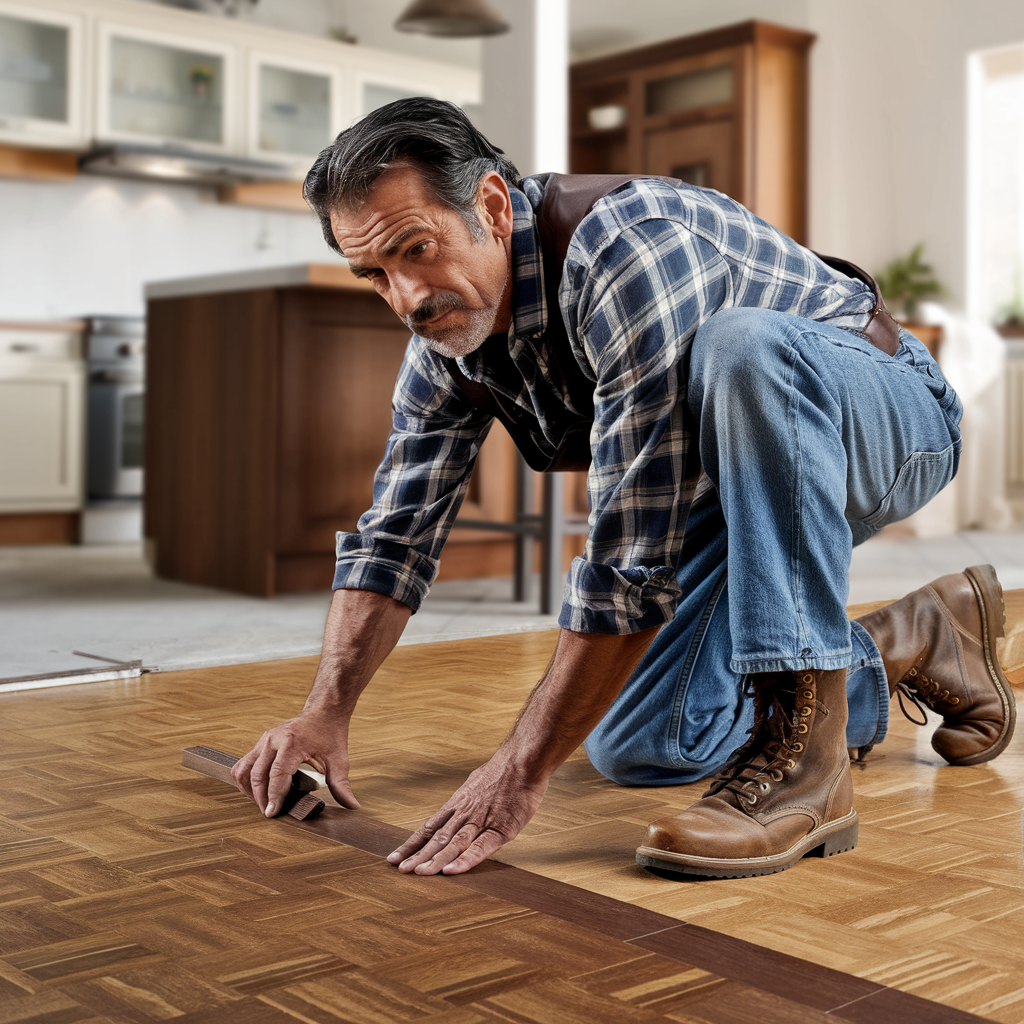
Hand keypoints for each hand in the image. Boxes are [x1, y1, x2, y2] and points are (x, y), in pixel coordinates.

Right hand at [232, 711, 357, 816]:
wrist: (324, 712)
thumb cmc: (331, 734)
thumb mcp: (339, 760)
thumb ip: (342, 785)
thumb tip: (353, 806)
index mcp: (292, 743)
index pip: (277, 775)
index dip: (273, 796)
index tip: (272, 813)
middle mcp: (274, 740)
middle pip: (258, 774)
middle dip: (261, 798)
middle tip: (270, 813)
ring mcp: (264, 740)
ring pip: (244, 769)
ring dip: (249, 790)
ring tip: (263, 803)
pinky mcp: (261, 743)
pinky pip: (244, 764)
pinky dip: (246, 780)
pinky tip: (258, 791)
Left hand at [387, 755, 546, 874]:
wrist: (522, 762)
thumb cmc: (502, 772)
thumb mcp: (475, 784)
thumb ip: (465, 801)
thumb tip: (455, 808)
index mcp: (457, 804)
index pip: (430, 827)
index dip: (412, 843)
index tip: (395, 857)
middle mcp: (464, 813)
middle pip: (437, 838)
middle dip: (418, 856)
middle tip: (401, 870)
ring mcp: (481, 821)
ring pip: (454, 843)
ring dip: (436, 859)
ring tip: (420, 873)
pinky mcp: (500, 829)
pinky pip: (481, 847)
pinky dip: (465, 860)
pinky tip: (452, 871)